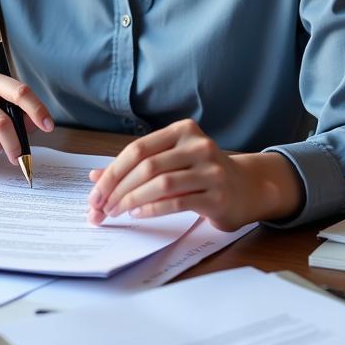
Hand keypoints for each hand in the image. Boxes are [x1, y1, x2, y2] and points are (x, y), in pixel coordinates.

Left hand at [86, 119, 303, 230]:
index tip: (96, 191)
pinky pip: (176, 201)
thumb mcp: (171, 162)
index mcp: (182, 131)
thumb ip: (136, 167)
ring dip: (131, 200)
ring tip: (116, 212)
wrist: (248, 188)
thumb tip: (95, 177)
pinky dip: (152, 208)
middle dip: (118, 188)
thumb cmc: (202, 174)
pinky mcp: (217, 195)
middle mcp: (198, 145)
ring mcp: (211, 170)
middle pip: (147, 166)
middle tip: (101, 207)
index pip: (138, 149)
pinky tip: (138, 214)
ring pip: (161, 183)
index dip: (112, 171)